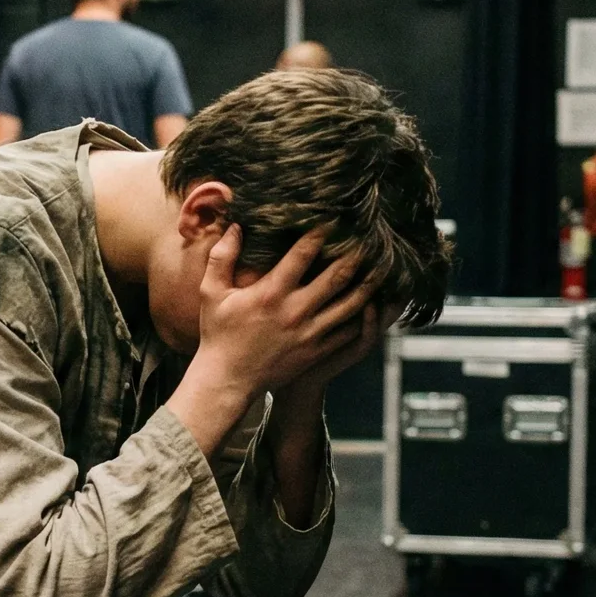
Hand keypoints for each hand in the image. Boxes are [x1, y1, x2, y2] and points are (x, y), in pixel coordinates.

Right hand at [194, 228, 380, 396]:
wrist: (228, 380)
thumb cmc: (219, 334)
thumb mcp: (212, 293)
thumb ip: (222, 257)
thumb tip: (236, 226)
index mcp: (271, 292)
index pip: (303, 253)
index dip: (322, 231)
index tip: (336, 216)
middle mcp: (295, 310)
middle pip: (337, 275)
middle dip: (356, 253)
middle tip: (371, 236)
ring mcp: (310, 332)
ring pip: (351, 303)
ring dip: (369, 282)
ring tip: (383, 266)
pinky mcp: (317, 350)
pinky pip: (349, 330)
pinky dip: (364, 315)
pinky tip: (373, 302)